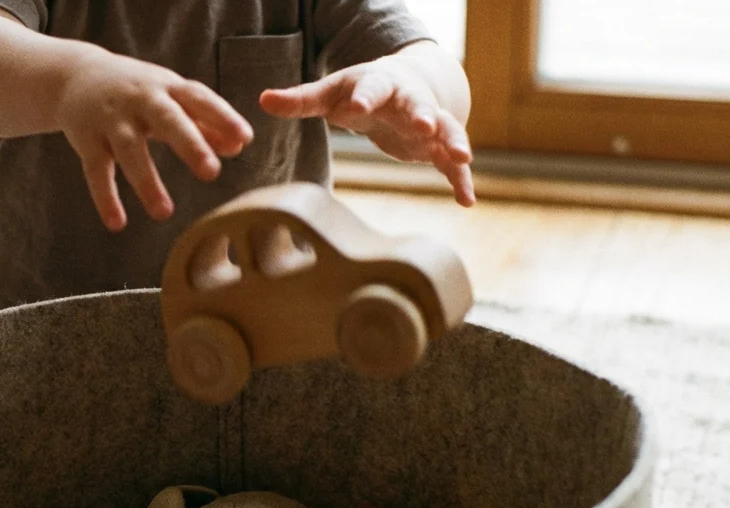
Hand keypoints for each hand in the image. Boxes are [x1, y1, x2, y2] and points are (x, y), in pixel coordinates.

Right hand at [56, 50, 253, 230]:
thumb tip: (238, 147)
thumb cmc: (135, 91)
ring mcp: (111, 119)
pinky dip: (105, 198)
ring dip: (147, 182)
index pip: (199, 98)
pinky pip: (97, 171)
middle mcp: (140, 98)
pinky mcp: (86, 139)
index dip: (222, 117)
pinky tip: (117, 224)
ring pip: (130, 150)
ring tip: (164, 214)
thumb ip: (203, 122)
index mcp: (167, 87)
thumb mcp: (169, 98)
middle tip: (211, 173)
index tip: (244, 139)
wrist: (75, 75)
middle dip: (189, 145)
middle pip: (167, 120)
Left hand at [260, 55, 475, 206]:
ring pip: (446, 130)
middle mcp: (408, 100)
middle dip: (422, 115)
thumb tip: (262, 100)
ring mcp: (427, 123)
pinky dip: (460, 180)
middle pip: (418, 104)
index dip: (363, 96)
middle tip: (425, 125)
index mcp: (378, 85)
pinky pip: (451, 165)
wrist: (403, 84)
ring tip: (461, 159)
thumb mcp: (330, 93)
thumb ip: (300, 100)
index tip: (356, 106)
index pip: (371, 88)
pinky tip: (467, 201)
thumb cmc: (359, 90)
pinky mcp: (435, 147)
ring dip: (453, 143)